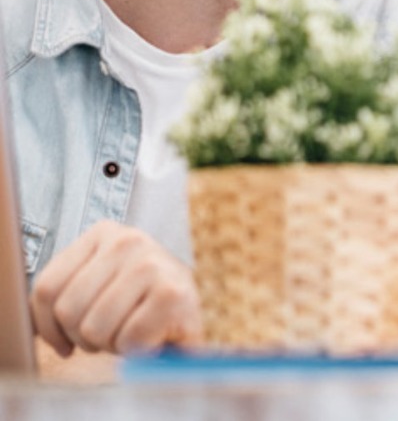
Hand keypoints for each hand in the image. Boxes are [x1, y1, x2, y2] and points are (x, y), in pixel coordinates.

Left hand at [29, 221, 202, 356]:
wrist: (190, 316)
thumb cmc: (139, 303)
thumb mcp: (97, 283)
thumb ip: (62, 291)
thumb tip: (22, 321)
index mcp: (103, 233)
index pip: (46, 287)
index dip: (48, 327)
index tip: (64, 340)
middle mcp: (128, 240)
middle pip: (68, 309)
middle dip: (84, 336)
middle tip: (108, 334)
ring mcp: (152, 264)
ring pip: (95, 327)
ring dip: (110, 344)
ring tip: (129, 333)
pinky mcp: (173, 293)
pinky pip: (129, 338)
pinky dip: (135, 349)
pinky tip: (150, 337)